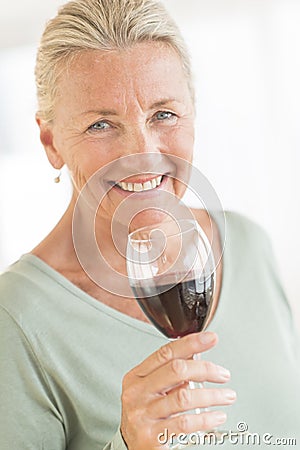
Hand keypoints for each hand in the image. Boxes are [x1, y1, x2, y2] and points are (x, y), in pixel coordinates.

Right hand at [120, 331, 235, 448]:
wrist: (131, 448)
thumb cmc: (145, 415)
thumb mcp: (150, 390)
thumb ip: (169, 374)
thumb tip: (196, 355)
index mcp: (136, 377)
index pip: (166, 353)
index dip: (190, 343)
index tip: (210, 339)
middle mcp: (137, 393)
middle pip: (176, 370)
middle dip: (205, 369)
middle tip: (222, 374)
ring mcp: (143, 415)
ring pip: (184, 397)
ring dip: (212, 396)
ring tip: (227, 396)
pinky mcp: (152, 436)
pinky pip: (185, 423)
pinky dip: (206, 418)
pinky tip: (217, 416)